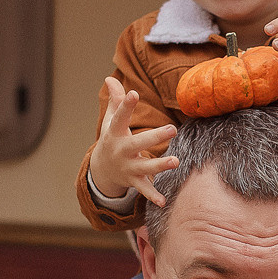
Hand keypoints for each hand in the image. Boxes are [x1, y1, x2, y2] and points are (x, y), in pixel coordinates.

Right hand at [90, 77, 178, 205]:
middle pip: (139, 143)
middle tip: (173, 129)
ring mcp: (128, 167)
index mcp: (115, 133)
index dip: (126, 105)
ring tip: (175, 161)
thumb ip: (115, 100)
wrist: (102, 170)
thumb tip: (109, 78)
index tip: (133, 93)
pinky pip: (144, 190)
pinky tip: (164, 201)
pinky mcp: (134, 181)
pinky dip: (153, 196)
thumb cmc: (112, 139)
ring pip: (145, 167)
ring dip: (160, 165)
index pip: (120, 117)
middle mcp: (122, 151)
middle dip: (155, 137)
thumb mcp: (110, 121)